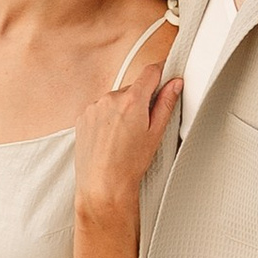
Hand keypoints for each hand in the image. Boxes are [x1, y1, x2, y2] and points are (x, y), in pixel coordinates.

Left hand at [72, 70, 184, 225]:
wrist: (103, 185)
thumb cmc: (130, 164)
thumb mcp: (156, 133)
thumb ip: (166, 103)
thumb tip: (175, 83)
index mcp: (132, 101)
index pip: (150, 72)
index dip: (161, 72)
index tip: (166, 76)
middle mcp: (110, 98)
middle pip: (132, 89)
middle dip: (140, 101)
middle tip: (144, 125)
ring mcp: (94, 107)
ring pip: (115, 100)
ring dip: (122, 110)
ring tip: (124, 137)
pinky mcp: (82, 117)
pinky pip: (100, 110)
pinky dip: (107, 119)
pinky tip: (111, 139)